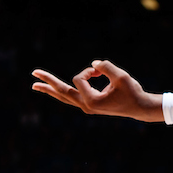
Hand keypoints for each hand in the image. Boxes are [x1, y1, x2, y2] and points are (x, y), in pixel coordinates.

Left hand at [31, 60, 163, 121]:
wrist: (139, 107)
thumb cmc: (132, 92)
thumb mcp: (121, 76)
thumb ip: (105, 67)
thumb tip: (93, 64)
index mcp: (92, 101)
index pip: (79, 79)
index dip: (88, 71)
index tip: (98, 71)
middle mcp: (86, 106)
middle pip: (62, 92)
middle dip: (48, 82)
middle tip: (33, 73)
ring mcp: (86, 107)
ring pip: (64, 97)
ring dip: (50, 90)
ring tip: (35, 86)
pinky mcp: (89, 106)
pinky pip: (70, 98)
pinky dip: (61, 92)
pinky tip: (52, 90)